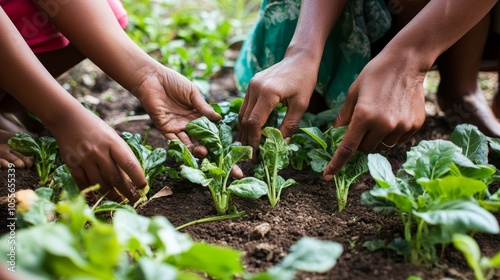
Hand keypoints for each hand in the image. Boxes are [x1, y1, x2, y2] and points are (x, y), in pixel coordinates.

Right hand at [49, 108, 146, 202]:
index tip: (144, 187)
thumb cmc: (95, 128)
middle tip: (135, 200)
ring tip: (120, 201)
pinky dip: (92, 193)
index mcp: (113, 142)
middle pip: (116, 178)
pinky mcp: (72, 165)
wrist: (67, 119)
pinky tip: (99, 199)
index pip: (130, 164)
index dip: (138, 178)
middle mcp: (99, 151)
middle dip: (128, 192)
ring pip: (101, 184)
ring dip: (112, 195)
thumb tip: (132, 176)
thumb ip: (120, 153)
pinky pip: (84, 184)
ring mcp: (85, 159)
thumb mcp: (112, 136)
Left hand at [133, 65, 220, 157]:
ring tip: (203, 152)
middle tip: (212, 150)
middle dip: (205, 145)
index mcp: (195, 114)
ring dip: (194, 149)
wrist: (152, 78)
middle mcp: (186, 122)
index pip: (206, 127)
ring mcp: (175, 126)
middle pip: (197, 137)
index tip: (221, 141)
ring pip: (186, 142)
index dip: (213, 134)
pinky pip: (173, 140)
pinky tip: (189, 150)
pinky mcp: (164, 128)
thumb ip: (203, 107)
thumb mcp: (192, 93)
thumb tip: (219, 118)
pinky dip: (181, 146)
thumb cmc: (173, 82)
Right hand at [238, 54, 317, 160]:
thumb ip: (290, 125)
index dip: (254, 141)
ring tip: (250, 147)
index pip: (254, 122)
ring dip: (245, 132)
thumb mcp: (301, 105)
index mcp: (268, 93)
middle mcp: (255, 88)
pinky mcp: (251, 85)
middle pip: (244, 119)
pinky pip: (246, 106)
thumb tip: (281, 145)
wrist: (299, 58)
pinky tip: (251, 132)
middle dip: (248, 140)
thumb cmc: (304, 80)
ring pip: (242, 114)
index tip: (257, 155)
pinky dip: (247, 121)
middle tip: (252, 157)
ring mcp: (251, 85)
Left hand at [323, 54, 426, 179]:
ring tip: (380, 115)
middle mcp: (384, 125)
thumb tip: (336, 132)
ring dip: (377, 138)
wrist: (407, 62)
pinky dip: (392, 133)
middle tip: (361, 126)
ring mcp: (401, 126)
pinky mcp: (415, 125)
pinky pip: (398, 139)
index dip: (336, 164)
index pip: (347, 148)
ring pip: (382, 146)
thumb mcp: (354, 91)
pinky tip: (393, 114)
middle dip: (359, 142)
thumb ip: (344, 115)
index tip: (327, 176)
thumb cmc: (375, 74)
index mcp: (364, 117)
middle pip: (365, 149)